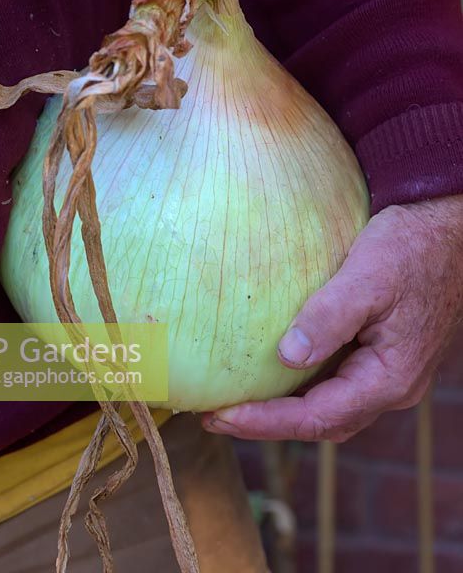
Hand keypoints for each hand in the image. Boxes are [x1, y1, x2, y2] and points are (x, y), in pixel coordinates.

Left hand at [202, 195, 462, 441]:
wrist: (449, 230)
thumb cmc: (413, 247)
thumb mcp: (368, 277)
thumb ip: (330, 318)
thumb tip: (286, 357)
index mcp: (390, 378)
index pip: (319, 417)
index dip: (266, 422)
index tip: (220, 416)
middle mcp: (390, 387)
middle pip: (322, 423)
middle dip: (268, 425)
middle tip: (215, 416)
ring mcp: (387, 373)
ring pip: (329, 406)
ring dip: (283, 410)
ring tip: (236, 402)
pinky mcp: (380, 355)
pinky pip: (335, 383)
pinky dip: (301, 387)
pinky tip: (273, 372)